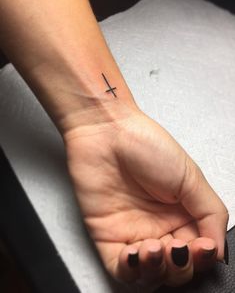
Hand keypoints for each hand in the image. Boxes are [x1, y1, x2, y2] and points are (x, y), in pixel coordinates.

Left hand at [63, 103, 227, 287]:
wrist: (107, 132)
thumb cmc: (147, 145)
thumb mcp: (191, 177)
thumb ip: (211, 214)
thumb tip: (218, 250)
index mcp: (182, 213)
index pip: (198, 251)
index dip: (202, 257)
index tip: (202, 247)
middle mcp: (158, 226)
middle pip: (175, 268)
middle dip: (180, 267)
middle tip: (179, 247)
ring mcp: (132, 232)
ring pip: (149, 274)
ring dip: (156, 271)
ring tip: (156, 247)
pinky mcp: (107, 235)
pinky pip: (119, 268)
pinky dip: (130, 271)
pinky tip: (135, 253)